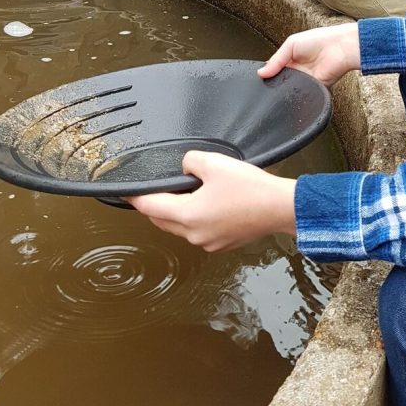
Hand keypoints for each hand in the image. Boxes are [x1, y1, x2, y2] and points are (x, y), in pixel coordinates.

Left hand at [128, 151, 296, 251]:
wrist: (280, 208)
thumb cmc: (250, 187)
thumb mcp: (215, 163)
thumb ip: (191, 161)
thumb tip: (185, 166)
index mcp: (188, 216)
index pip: (150, 207)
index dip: (135, 198)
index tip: (125, 192)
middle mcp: (194, 235)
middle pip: (162, 221)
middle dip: (154, 207)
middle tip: (151, 192)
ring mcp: (209, 243)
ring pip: (181, 228)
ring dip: (176, 213)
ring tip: (182, 194)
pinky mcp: (223, 243)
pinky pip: (199, 232)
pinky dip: (195, 220)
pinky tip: (206, 204)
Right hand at [258, 23, 360, 86]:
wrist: (340, 47)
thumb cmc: (319, 40)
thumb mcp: (291, 45)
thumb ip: (276, 60)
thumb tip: (261, 73)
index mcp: (290, 59)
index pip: (275, 70)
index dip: (267, 75)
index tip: (259, 80)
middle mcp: (297, 71)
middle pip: (281, 82)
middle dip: (275, 85)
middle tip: (268, 86)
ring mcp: (306, 81)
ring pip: (291, 91)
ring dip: (286, 91)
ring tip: (280, 89)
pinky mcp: (315, 89)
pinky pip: (304, 96)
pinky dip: (298, 96)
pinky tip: (292, 94)